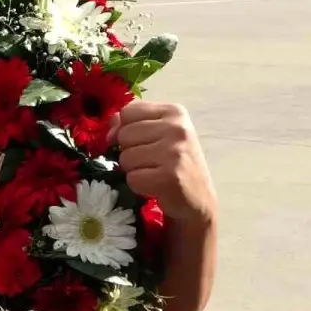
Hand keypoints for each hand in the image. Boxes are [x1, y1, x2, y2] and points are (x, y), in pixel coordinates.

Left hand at [112, 101, 217, 227]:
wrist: (199, 199)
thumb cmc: (175, 163)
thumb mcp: (159, 134)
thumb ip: (134, 122)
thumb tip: (110, 124)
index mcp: (175, 112)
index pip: (128, 112)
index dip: (125, 129)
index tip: (140, 143)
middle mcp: (177, 128)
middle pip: (124, 134)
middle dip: (130, 152)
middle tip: (152, 162)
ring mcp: (175, 152)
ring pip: (126, 157)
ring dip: (134, 170)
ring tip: (155, 173)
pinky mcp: (170, 177)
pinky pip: (132, 178)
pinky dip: (139, 186)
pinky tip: (156, 187)